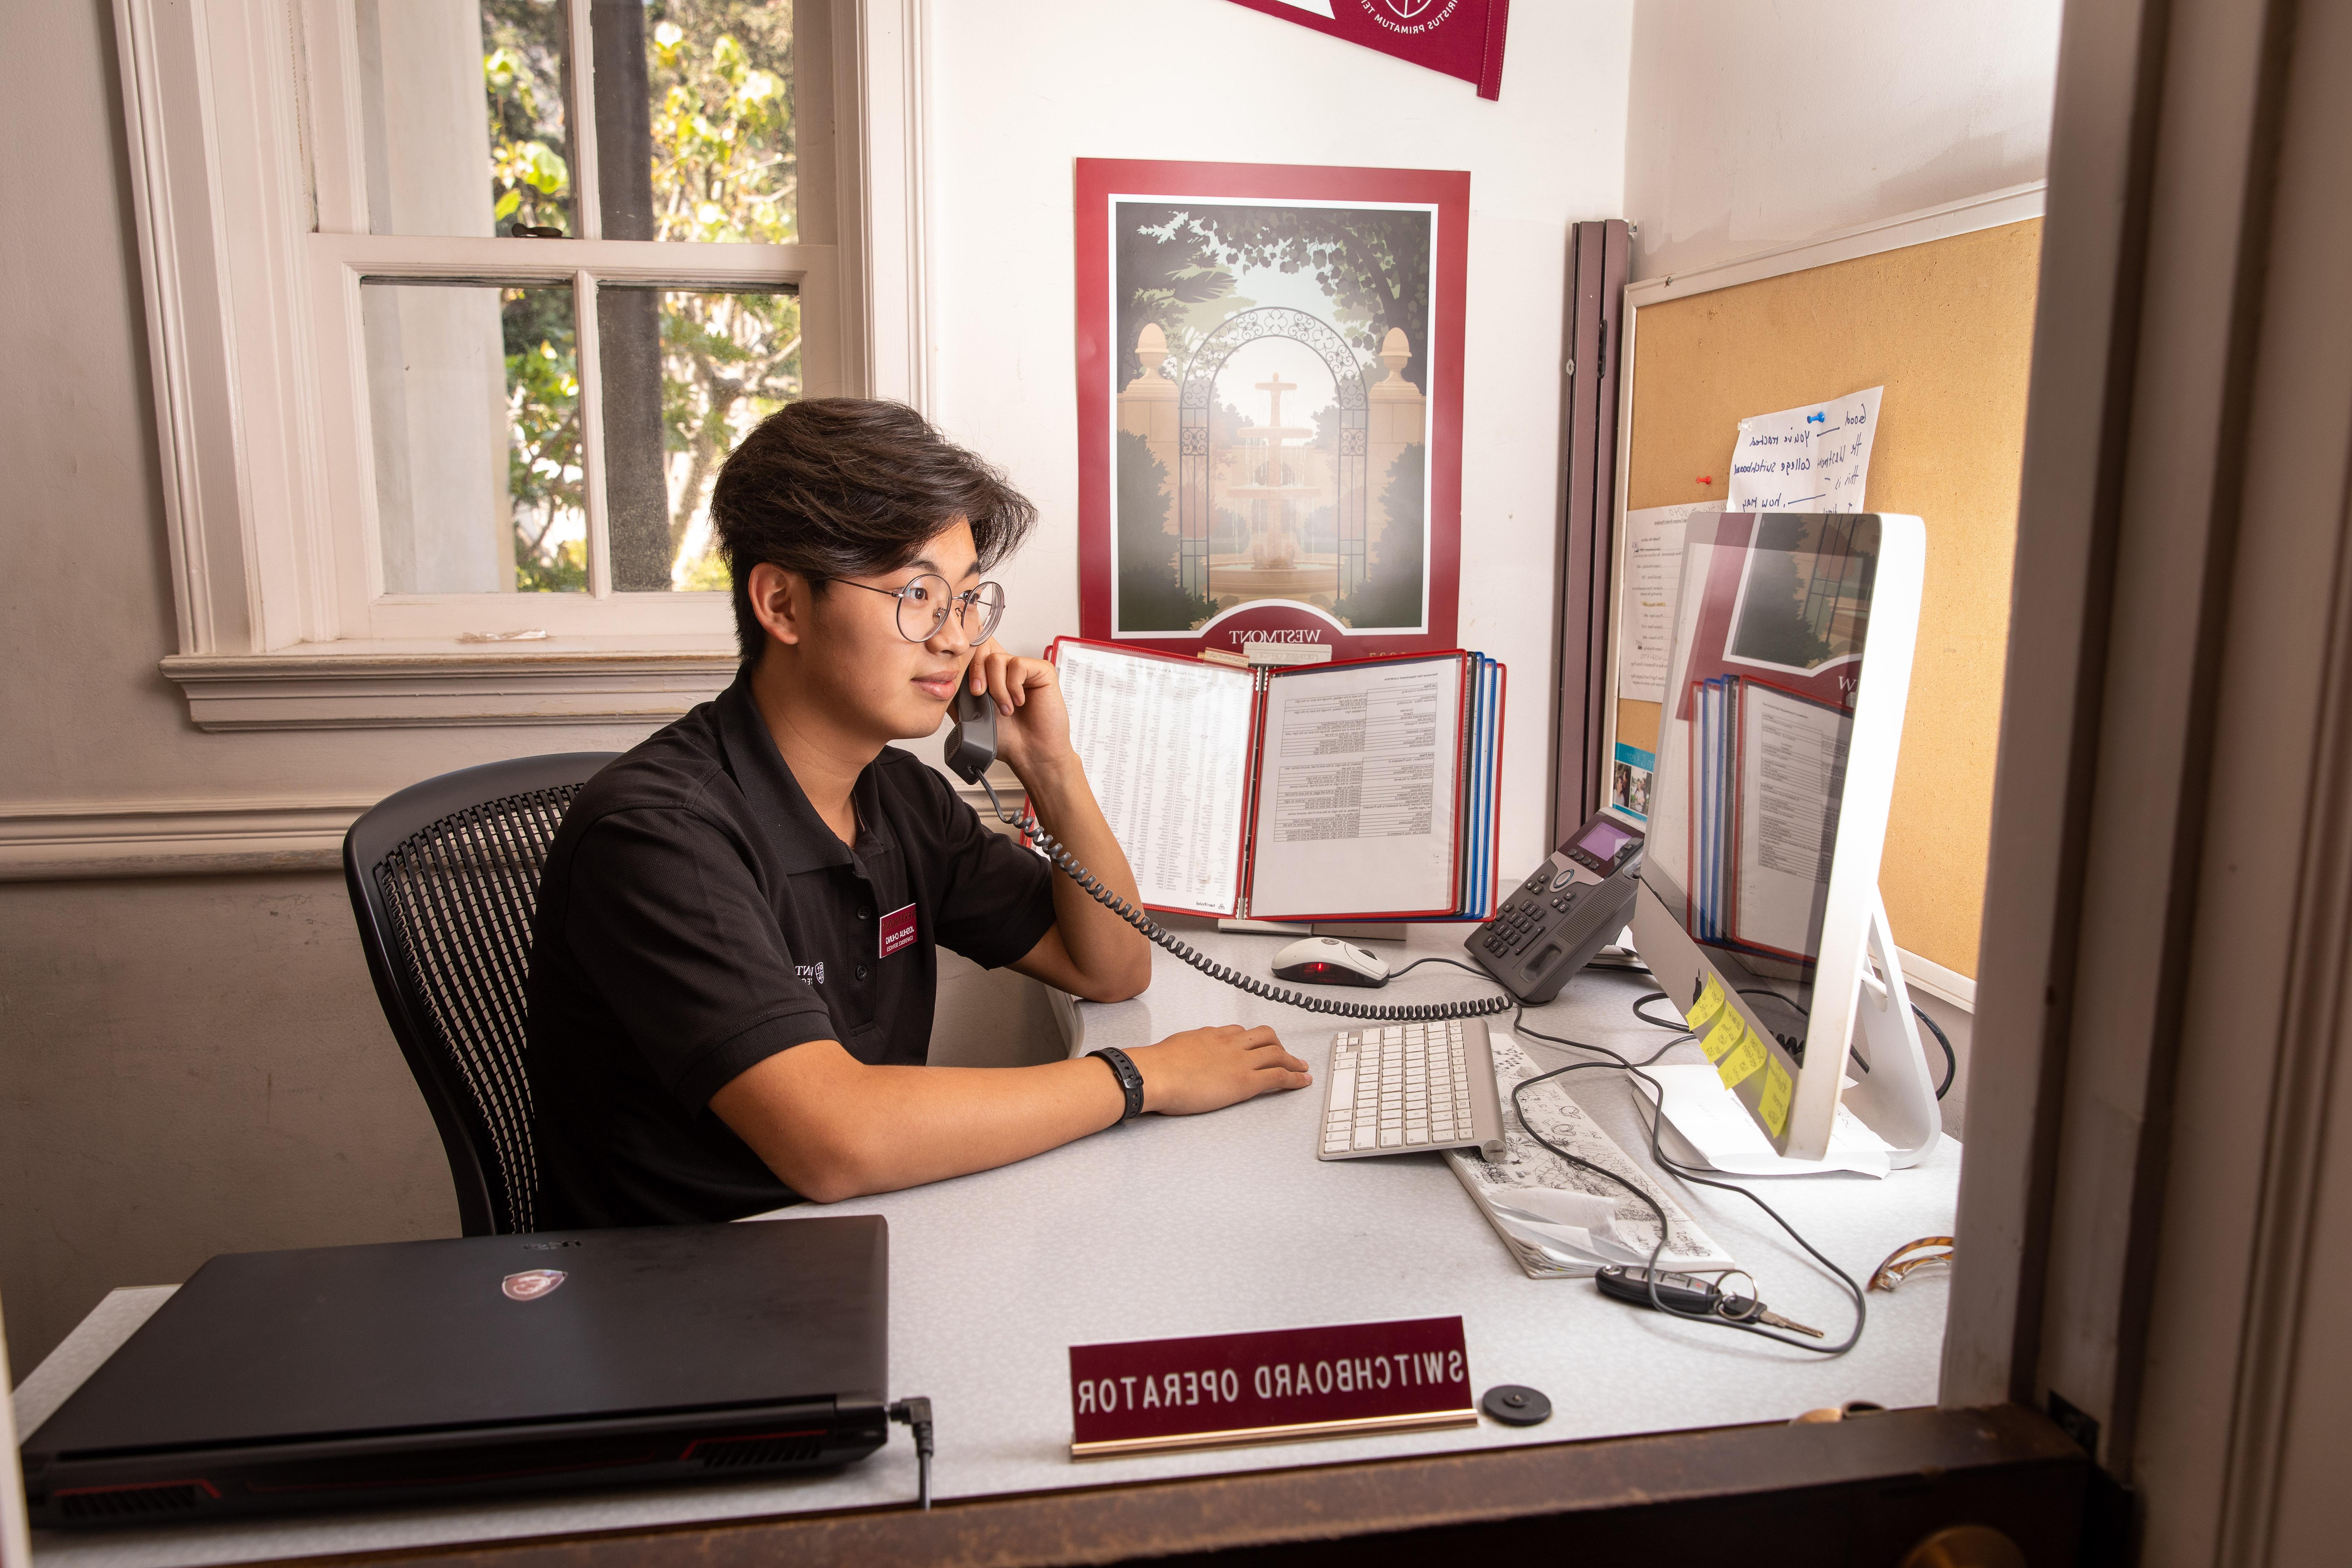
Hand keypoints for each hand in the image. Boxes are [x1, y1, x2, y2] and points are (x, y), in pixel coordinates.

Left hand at [965, 638, 1073, 779]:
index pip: (973, 652)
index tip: (964, 686)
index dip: (964, 662)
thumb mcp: (971, 716)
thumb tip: (940, 681)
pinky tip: (1019, 701)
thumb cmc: (1008, 738)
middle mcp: (1006, 669)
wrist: (1031, 753)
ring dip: (997, 688)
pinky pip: (1018, 665)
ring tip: (1006, 709)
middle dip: (975, 672)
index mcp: (990, 676)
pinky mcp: (1041, 670)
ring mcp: (1023, 668)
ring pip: (996, 660)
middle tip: (979, 695)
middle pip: (982, 648)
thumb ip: (957, 696)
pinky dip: (1014, 686)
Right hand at [1127, 1025, 1311, 1115]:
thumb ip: (1186, 1048)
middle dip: (1277, 1044)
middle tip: (1284, 1054)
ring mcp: (1240, 1061)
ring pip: (1277, 1053)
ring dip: (1293, 1060)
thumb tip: (1186, 1052)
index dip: (1252, 1040)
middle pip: (1264, 1036)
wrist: (1156, 1073)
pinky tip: (1302, 1081)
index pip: (1239, 1032)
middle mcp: (1230, 1043)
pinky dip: (1295, 1078)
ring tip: (1301, 1068)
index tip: (1256, 1045)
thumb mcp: (1174, 1047)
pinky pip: (1278, 1076)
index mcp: (1211, 1035)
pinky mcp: (1246, 1080)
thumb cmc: (1158, 1065)